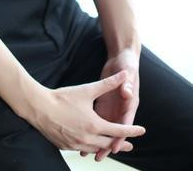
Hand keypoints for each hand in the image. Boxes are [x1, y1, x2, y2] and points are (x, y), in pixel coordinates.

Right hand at [27, 69, 145, 154]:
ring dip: (105, 147)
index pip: (119, 130)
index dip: (131, 130)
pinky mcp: (66, 146)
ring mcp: (76, 144)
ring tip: (111, 146)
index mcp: (95, 125)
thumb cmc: (63, 97)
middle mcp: (87, 138)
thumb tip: (124, 74)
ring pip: (96, 149)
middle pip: (109, 144)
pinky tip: (90, 145)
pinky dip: (90, 148)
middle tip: (129, 146)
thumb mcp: (87, 89)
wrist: (39, 107)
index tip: (142, 131)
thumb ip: (108, 83)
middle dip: (120, 144)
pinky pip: (82, 150)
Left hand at [80, 47, 140, 161]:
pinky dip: (93, 128)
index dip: (120, 136)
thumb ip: (127, 83)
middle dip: (108, 143)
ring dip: (99, 138)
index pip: (125, 123)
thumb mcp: (127, 72)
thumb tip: (127, 92)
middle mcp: (122, 108)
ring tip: (89, 152)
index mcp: (130, 103)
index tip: (115, 147)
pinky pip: (99, 118)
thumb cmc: (126, 65)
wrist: (121, 59)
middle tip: (100, 156)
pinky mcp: (105, 103)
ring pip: (106, 127)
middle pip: (115, 129)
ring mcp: (113, 107)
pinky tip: (84, 135)